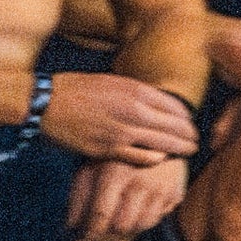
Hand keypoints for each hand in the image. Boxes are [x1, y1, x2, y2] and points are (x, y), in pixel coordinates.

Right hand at [40, 69, 199, 165]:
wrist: (44, 102)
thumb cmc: (76, 89)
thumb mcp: (112, 81)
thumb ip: (138, 92)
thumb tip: (160, 102)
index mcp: (136, 91)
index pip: (177, 108)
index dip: (187, 118)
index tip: (190, 124)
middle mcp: (134, 111)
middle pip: (177, 127)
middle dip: (190, 136)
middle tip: (196, 142)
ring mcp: (122, 131)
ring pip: (165, 144)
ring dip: (180, 149)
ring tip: (188, 152)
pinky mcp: (108, 150)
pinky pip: (142, 158)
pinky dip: (156, 159)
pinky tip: (162, 159)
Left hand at [68, 156, 185, 240]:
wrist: (155, 139)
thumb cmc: (116, 157)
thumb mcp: (91, 169)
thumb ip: (78, 197)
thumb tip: (68, 228)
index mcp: (116, 175)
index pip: (102, 214)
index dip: (92, 232)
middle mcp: (141, 183)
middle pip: (123, 226)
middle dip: (110, 236)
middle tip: (101, 238)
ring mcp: (162, 190)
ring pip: (142, 226)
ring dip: (128, 231)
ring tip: (118, 225)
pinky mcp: (176, 194)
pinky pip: (159, 219)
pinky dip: (145, 221)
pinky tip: (137, 212)